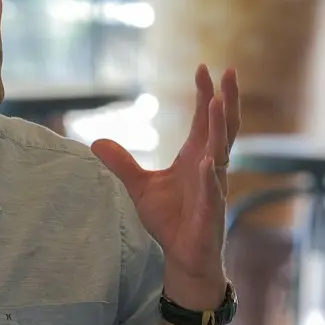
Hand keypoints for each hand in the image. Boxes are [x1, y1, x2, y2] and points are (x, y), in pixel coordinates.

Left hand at [90, 65, 238, 303]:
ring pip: (222, 152)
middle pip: (223, 127)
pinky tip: (208, 160)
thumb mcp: (139, 187)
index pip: (204, 120)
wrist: (182, 256)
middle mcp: (210, 167)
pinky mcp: (211, 212)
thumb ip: (122, 164)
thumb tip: (96, 141)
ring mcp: (214, 188)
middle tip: (228, 71)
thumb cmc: (170, 219)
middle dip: (226, 100)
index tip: (203, 68)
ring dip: (220, 128)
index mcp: (196, 157)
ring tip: (219, 102)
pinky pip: (213, 190)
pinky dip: (211, 176)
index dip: (205, 94)